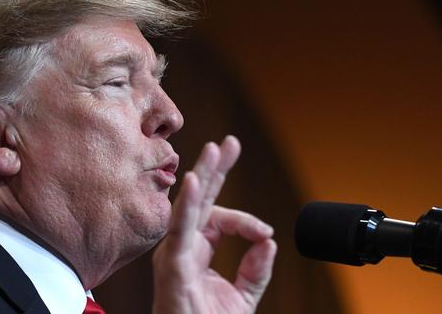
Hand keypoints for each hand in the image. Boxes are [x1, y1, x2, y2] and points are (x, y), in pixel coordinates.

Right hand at [152, 136, 276, 313]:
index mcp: (196, 250)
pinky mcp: (172, 266)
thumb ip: (255, 269)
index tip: (265, 233)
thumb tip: (269, 241)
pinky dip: (187, 204)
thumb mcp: (242, 297)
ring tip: (217, 149)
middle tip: (229, 143)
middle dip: (216, 169)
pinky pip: (179, 229)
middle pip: (200, 200)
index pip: (219, 218)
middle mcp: (182, 247)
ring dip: (203, 175)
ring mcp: (174, 254)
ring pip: (189, 206)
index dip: (246, 220)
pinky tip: (195, 180)